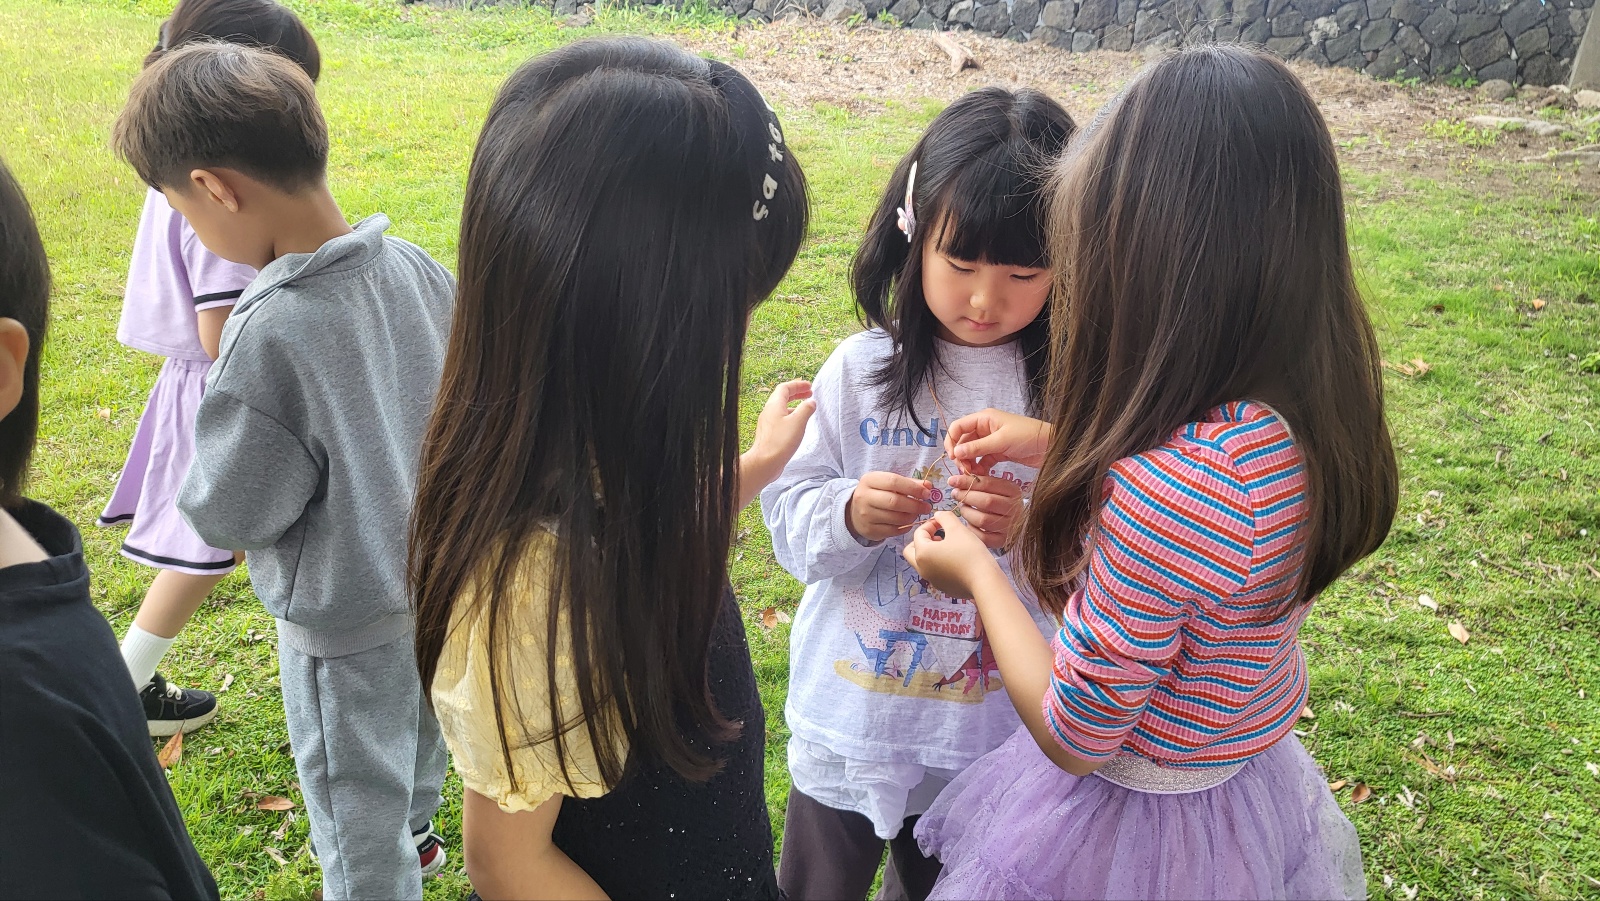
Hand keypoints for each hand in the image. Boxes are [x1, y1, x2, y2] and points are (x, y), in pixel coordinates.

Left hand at [739, 380, 815, 507]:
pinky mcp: (769, 434)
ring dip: (794, 405)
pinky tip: (798, 424)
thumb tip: (811, 402)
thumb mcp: (798, 422)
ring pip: (782, 409)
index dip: (798, 385)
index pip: (785, 388)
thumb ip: (806, 409)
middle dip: (797, 393)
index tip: (810, 386)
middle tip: (809, 394)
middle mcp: (769, 412)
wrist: (764, 463)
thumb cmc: (780, 442)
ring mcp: (768, 423)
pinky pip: (781, 419)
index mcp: (774, 405)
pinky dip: (791, 416)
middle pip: (782, 397)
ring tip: (806, 408)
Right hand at [847, 471, 933, 542]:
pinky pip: (893, 530)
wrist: (855, 512)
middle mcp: (864, 497)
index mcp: (869, 480)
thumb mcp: (887, 483)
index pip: (893, 481)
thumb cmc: (877, 494)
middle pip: (895, 502)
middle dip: (915, 505)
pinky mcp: (870, 530)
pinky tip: (908, 522)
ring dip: (912, 517)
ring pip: (896, 518)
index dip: (913, 488)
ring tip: (917, 514)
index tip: (927, 493)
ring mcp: (866, 515)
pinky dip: (905, 527)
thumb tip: (928, 486)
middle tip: (927, 507)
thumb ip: (908, 483)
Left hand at [902, 511, 1004, 599]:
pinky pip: (935, 572)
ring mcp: (932, 580)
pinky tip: (956, 559)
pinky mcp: (943, 587)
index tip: (944, 521)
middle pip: (911, 551)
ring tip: (949, 546)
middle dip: (923, 540)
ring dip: (931, 551)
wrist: (985, 581)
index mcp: (922, 553)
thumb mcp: (957, 528)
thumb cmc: (970, 553)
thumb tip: (938, 515)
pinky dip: (939, 563)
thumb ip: (945, 517)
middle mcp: (922, 569)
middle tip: (938, 535)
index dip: (931, 524)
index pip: (918, 533)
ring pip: (923, 562)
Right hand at [945, 409, 1052, 474]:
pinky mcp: (998, 452)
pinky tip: (981, 476)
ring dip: (969, 463)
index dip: (951, 441)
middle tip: (964, 471)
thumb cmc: (1027, 436)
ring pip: (971, 452)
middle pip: (963, 441)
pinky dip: (979, 468)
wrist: (1050, 446)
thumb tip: (955, 453)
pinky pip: (982, 460)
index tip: (953, 458)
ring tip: (973, 475)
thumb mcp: (1001, 441)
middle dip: (960, 456)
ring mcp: (991, 441)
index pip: (958, 427)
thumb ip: (977, 447)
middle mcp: (985, 428)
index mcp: (984, 418)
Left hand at [948, 471, 1022, 548]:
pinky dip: (971, 529)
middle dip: (966, 496)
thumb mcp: (995, 487)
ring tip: (963, 508)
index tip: (952, 481)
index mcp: (1013, 491)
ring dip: (967, 513)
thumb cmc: (999, 500)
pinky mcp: (1002, 540)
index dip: (968, 482)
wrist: (1015, 521)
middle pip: (986, 501)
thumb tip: (955, 479)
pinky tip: (969, 523)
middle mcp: (1014, 508)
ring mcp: (1009, 526)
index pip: (988, 484)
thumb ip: (979, 481)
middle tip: (955, 494)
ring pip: (982, 520)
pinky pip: (982, 536)